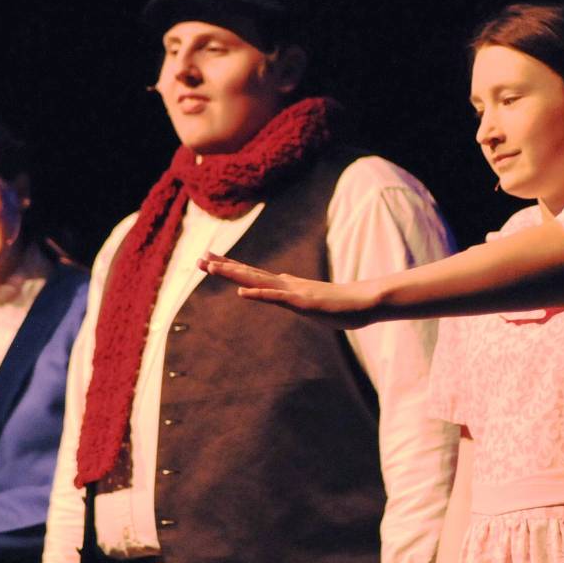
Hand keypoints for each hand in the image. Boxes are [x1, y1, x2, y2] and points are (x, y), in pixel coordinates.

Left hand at [198, 252, 378, 327]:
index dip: (231, 267)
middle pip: (250, 274)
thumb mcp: (311, 298)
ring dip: (234, 274)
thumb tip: (283, 279)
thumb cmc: (341, 303)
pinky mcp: (303, 303)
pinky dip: (259, 294)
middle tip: (198, 259)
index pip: (253, 275)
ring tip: (211, 268)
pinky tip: (242, 292)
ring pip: (258, 281)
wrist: (365, 302)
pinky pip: (277, 298)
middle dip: (223, 267)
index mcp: (287, 286)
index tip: (209, 260)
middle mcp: (287, 285)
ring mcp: (294, 293)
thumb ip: (294, 289)